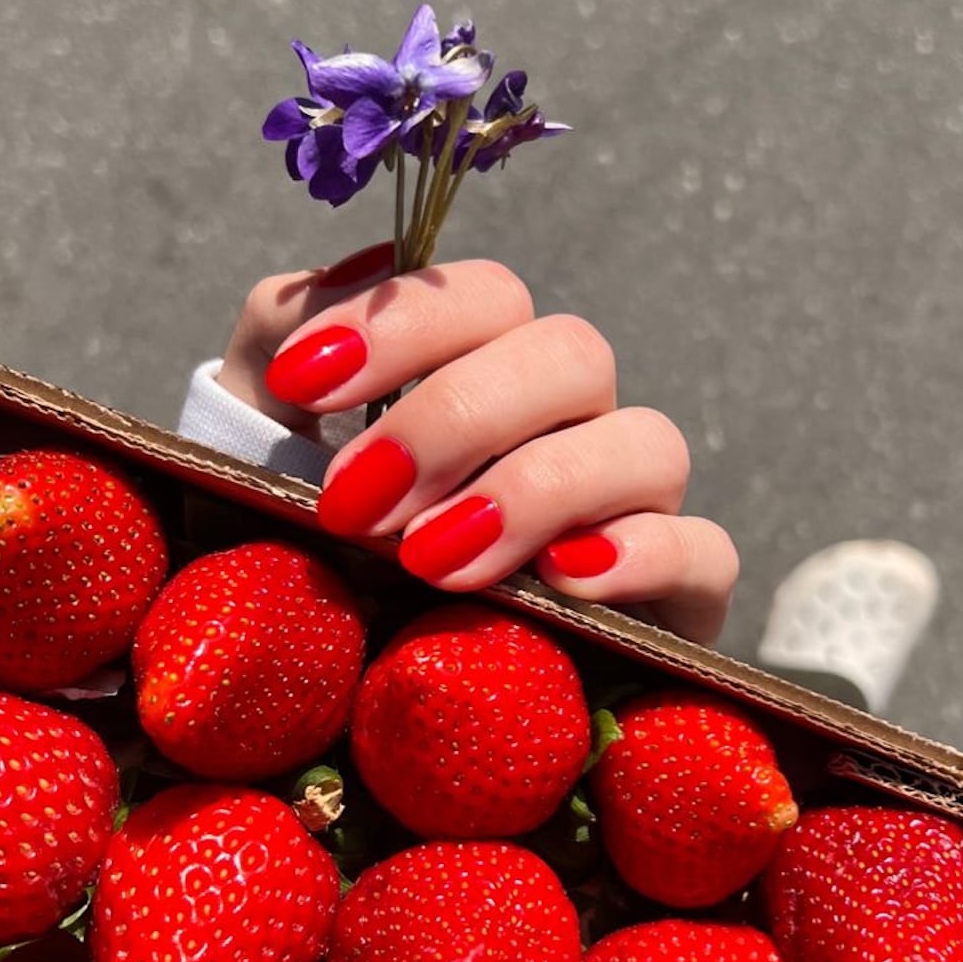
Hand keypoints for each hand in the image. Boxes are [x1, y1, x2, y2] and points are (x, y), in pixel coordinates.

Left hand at [216, 244, 738, 642]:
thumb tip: (367, 268)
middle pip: (572, 352)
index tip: (301, 383)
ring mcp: (630, 505)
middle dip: (455, 418)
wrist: (339, 693)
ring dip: (534, 489)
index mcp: (484, 368)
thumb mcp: (258, 441)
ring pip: (648, 441)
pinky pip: (704, 550)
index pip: (486, 295)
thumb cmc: (301, 548)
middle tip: (354, 502)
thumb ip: (278, 333)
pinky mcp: (675, 597)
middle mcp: (569, 423)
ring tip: (429, 559)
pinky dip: (641, 554)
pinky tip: (559, 582)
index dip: (402, 326)